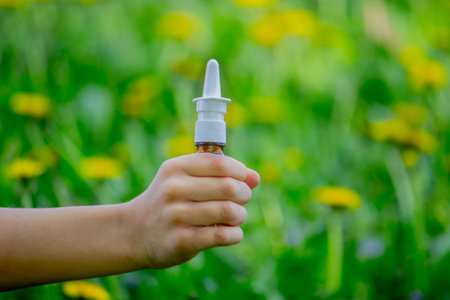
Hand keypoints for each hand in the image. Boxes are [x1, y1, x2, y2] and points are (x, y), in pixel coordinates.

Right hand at [126, 153, 259, 268]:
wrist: (134, 232)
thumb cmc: (169, 201)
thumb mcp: (185, 179)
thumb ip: (220, 175)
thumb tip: (256, 178)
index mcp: (176, 168)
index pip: (220, 164)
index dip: (240, 172)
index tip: (242, 180)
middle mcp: (173, 189)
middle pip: (228, 186)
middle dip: (244, 194)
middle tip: (242, 199)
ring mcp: (175, 215)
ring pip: (228, 211)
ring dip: (240, 215)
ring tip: (236, 216)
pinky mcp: (180, 240)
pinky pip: (221, 236)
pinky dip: (235, 234)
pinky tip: (231, 232)